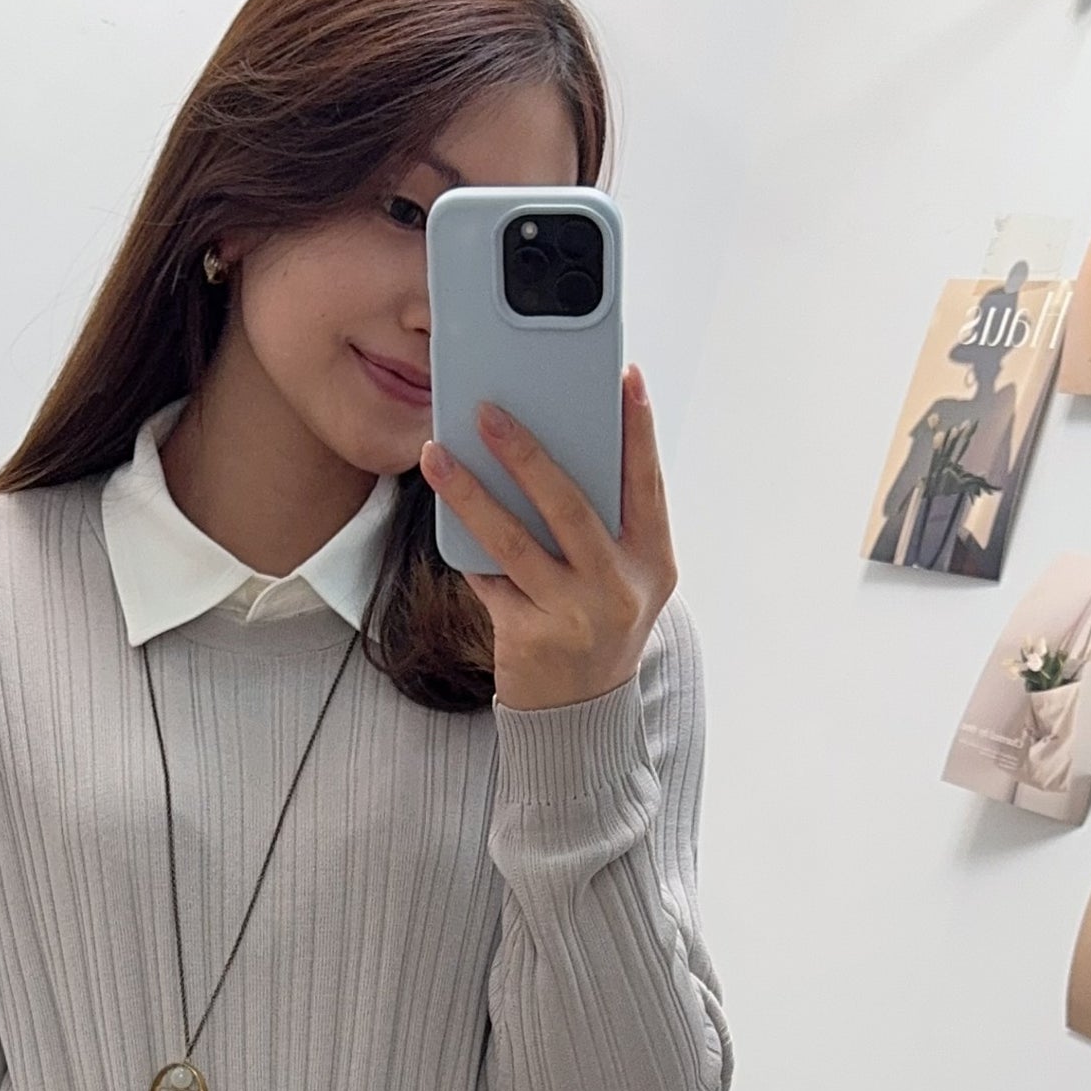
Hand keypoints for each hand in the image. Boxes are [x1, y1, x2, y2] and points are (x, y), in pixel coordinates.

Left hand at [420, 365, 674, 710]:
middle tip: (488, 410)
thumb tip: (553, 449)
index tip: (626, 377)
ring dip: (470, 491)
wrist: (581, 713)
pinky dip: (464, 543)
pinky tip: (441, 507)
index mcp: (653, 561)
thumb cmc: (599, 624)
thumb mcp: (625, 576)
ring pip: (513, 541)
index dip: (638, 429)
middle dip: (526, 453)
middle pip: (569, 506)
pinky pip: (488, 578)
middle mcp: (617, 588)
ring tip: (438, 454)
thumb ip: (606, 522)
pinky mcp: (528, 638)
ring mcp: (572, 616)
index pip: (647, 483)